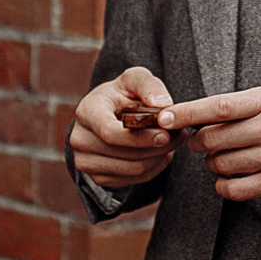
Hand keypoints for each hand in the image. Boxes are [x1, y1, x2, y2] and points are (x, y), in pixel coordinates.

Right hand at [69, 66, 179, 189]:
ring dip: (159, 157)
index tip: (165, 134)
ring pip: (133, 169)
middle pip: (125, 154)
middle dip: (158, 147)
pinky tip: (159, 153)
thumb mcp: (134, 80)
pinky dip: (153, 168)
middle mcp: (80, 139)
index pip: (110, 133)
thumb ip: (149, 85)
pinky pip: (134, 180)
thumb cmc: (122, 94)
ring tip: (172, 142)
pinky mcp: (97, 177)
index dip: (140, 137)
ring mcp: (85, 161)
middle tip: (180, 136)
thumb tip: (164, 104)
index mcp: (86, 112)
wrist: (107, 114)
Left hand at [164, 86, 260, 202]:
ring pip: (221, 164)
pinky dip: (223, 185)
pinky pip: (235, 189)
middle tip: (200, 141)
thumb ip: (241, 106)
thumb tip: (196, 116)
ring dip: (212, 163)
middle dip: (198, 141)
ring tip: (222, 156)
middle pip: (213, 139)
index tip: (164, 116)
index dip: (187, 113)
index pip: (218, 106)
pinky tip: (230, 177)